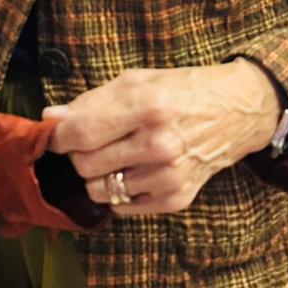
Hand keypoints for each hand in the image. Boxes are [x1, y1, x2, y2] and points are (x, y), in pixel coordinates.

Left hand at [45, 60, 281, 217]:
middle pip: (85, 164)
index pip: (81, 134)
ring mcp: (169, 176)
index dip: (58, 137)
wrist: (235, 112)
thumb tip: (51, 118)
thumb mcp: (137, 81)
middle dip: (78, 153)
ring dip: (98, 173)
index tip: (56, 133)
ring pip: (98, 189)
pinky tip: (136, 169)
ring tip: (117, 154)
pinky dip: (119, 189)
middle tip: (94, 139)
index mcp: (148, 106)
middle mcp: (160, 144)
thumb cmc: (180, 90)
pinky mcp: (176, 199)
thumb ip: (92, 102)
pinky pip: (121, 206)